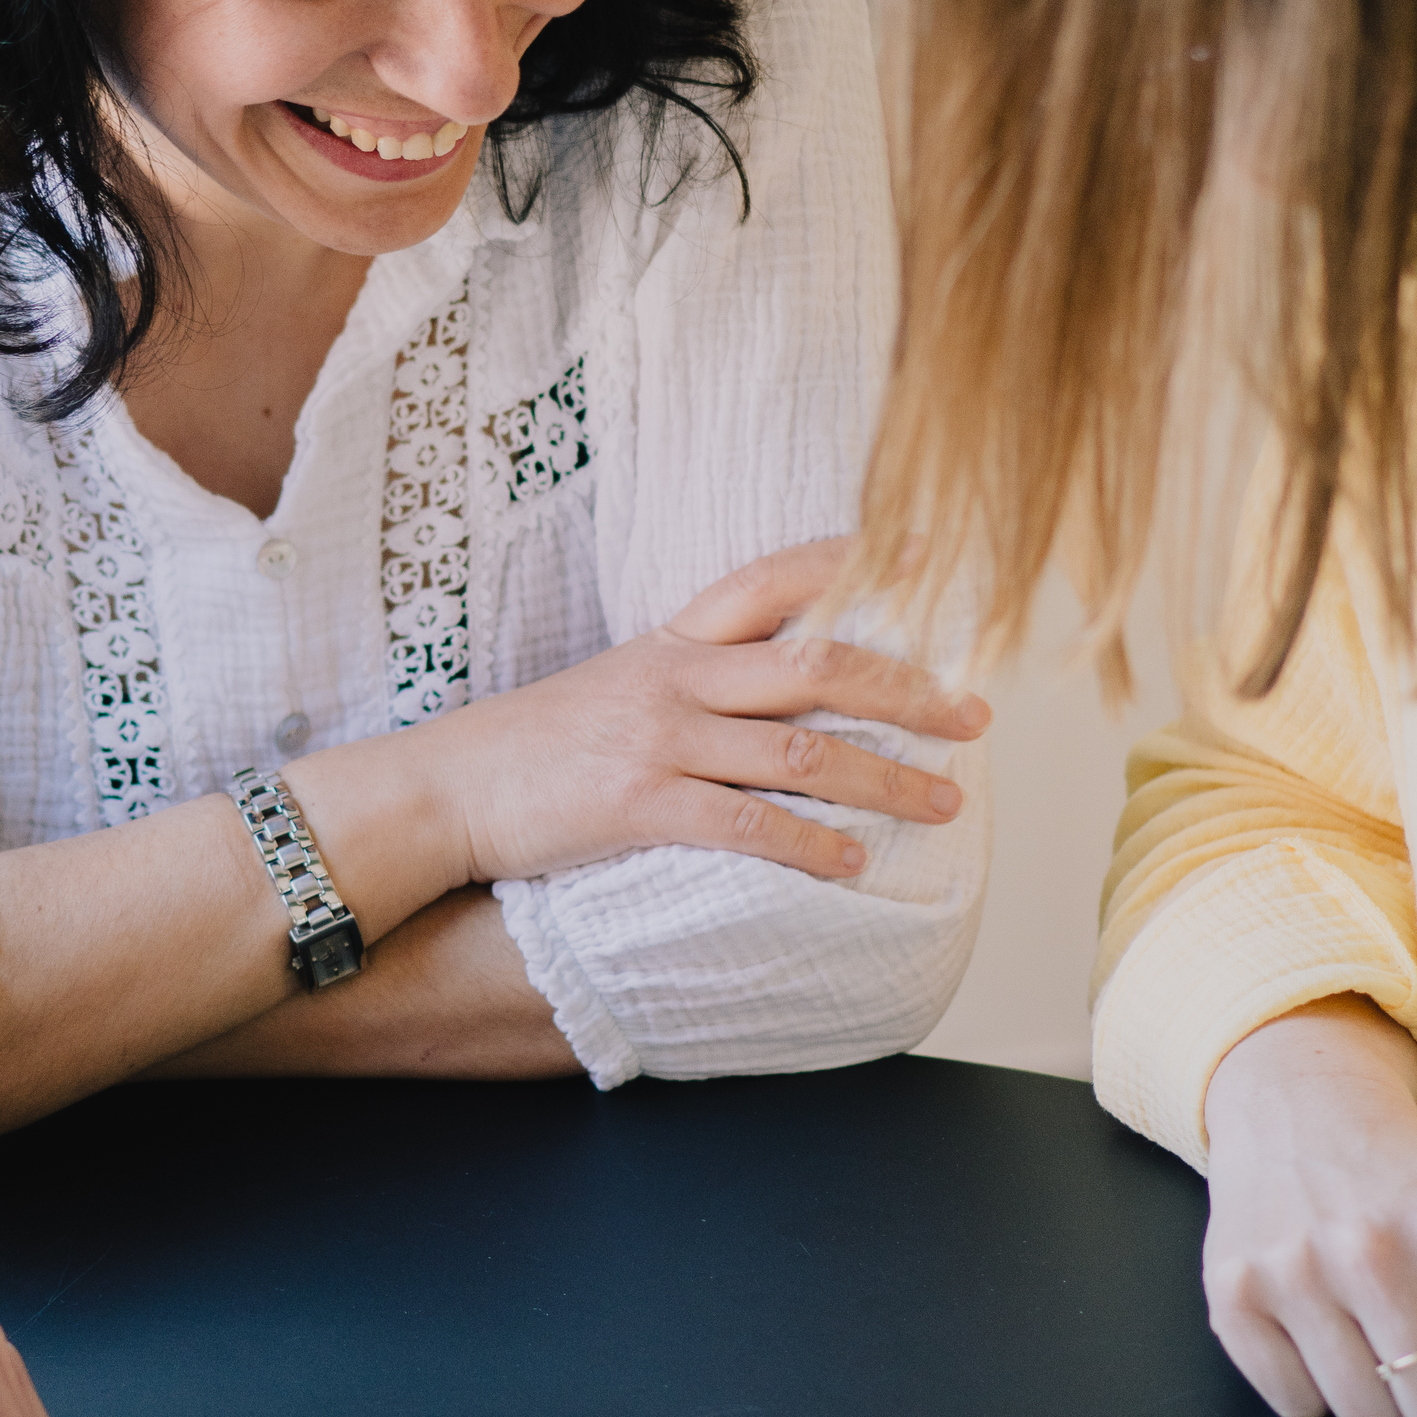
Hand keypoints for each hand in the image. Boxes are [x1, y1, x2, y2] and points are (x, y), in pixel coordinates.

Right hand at [422, 540, 987, 892]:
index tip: (930, 553)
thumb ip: (689, 681)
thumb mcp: (611, 686)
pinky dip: (806, 842)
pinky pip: (744, 823)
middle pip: (819, 664)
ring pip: (799, 748)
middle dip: (910, 690)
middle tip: (975, 716)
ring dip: (883, 779)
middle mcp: (676, 678)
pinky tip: (851, 863)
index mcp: (672, 641)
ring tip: (942, 802)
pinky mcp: (637, 804)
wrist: (441, 789)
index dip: (855, 561)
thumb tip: (771, 695)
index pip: (775, 578)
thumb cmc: (529, 747)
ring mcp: (657, 739)